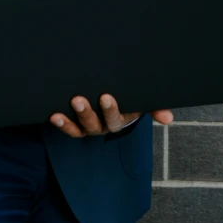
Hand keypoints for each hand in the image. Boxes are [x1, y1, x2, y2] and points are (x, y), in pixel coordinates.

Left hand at [50, 94, 172, 137]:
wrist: (116, 93)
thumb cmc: (130, 95)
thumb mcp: (141, 100)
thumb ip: (154, 106)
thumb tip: (168, 118)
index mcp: (122, 119)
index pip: (117, 118)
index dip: (111, 110)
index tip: (105, 96)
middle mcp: (105, 126)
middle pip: (96, 124)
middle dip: (87, 113)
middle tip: (79, 100)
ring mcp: (90, 127)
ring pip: (81, 127)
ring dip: (73, 118)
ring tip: (68, 104)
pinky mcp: (76, 125)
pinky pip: (69, 128)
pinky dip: (62, 124)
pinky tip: (54, 116)